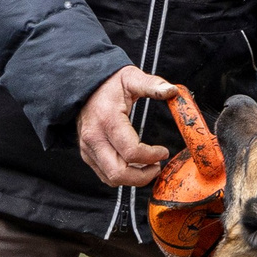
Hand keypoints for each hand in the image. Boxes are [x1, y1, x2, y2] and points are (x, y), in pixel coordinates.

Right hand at [77, 64, 178, 186]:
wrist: (84, 86)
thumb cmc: (109, 83)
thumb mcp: (131, 77)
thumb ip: (152, 84)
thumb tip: (172, 91)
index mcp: (108, 120)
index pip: (132, 152)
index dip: (152, 156)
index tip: (164, 151)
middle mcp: (94, 137)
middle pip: (119, 173)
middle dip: (142, 176)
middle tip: (157, 166)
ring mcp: (88, 148)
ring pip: (111, 178)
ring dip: (133, 179)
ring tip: (148, 167)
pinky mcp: (87, 154)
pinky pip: (105, 175)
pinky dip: (122, 176)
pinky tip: (135, 166)